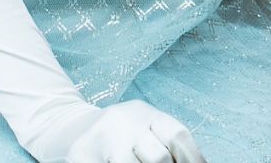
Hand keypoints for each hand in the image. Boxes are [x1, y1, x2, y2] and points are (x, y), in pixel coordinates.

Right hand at [63, 101, 205, 162]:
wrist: (71, 128)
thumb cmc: (120, 134)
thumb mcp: (143, 129)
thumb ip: (166, 144)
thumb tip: (199, 162)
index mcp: (145, 113)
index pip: (178, 137)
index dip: (193, 158)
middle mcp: (124, 123)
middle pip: (158, 158)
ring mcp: (102, 140)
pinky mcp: (81, 155)